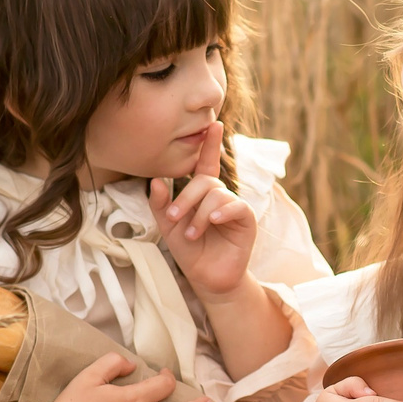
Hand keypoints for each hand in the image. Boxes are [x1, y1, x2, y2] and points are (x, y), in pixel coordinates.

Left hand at [149, 119, 256, 298]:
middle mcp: (220, 196)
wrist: (206, 277)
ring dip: (199, 214)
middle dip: (186, 198)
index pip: (206, 164)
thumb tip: (156, 180)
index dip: (211, 145)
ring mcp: (233, 207)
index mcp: (202, 194)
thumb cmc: (190, 251)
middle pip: (204, 181)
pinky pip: (235, 206)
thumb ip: (160, 204)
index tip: (215, 124)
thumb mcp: (168, 226)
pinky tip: (213, 222)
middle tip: (173, 218)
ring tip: (192, 234)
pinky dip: (221, 212)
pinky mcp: (246, 220)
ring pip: (216, 195)